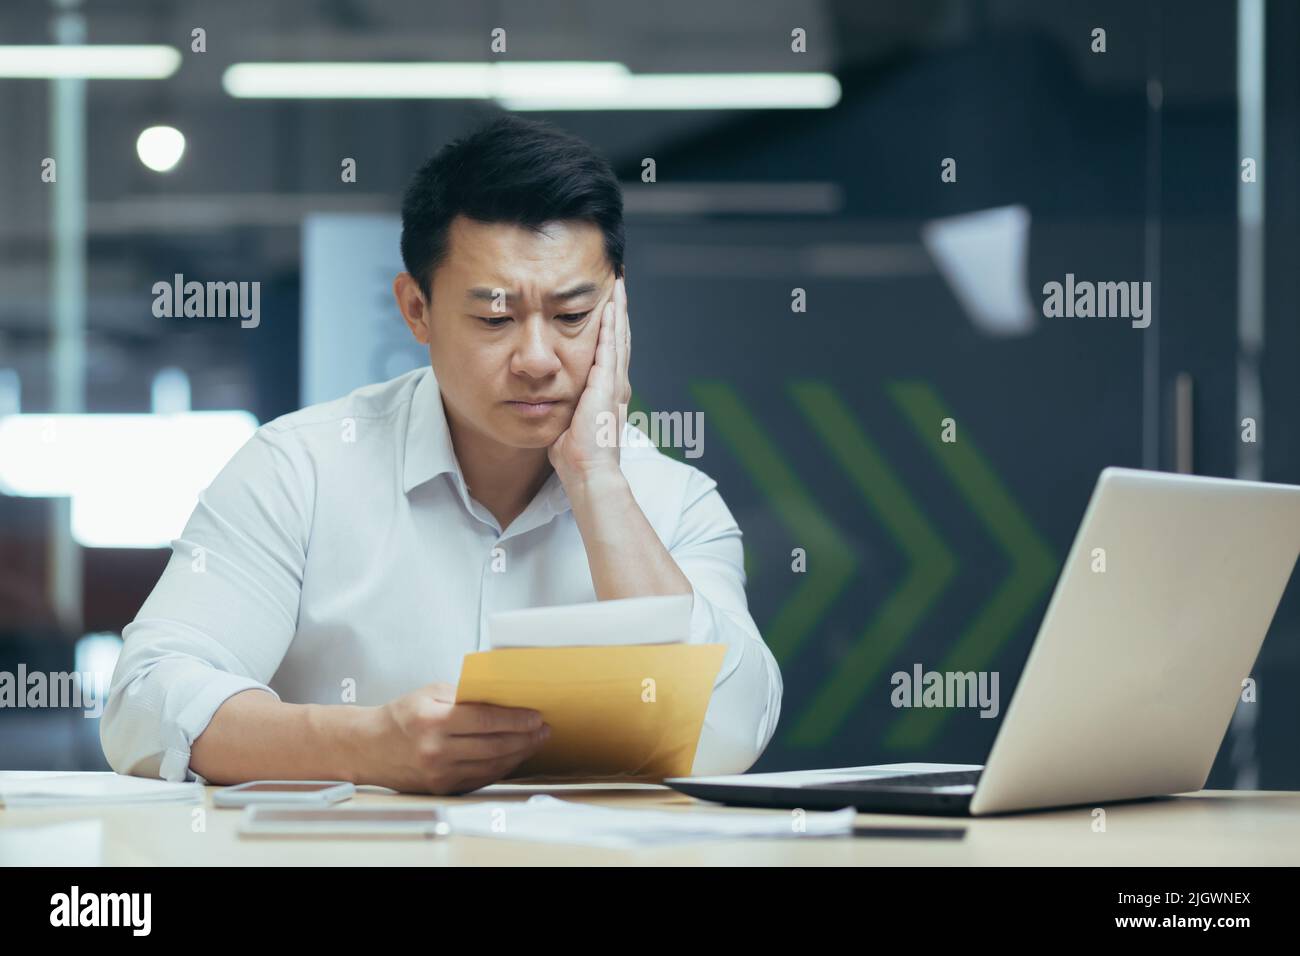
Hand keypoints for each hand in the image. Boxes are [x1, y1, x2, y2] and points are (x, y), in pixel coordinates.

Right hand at [368, 681, 549, 793]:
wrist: (369, 747)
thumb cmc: (401, 716)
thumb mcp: (429, 693)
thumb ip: (465, 696)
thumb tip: (501, 699)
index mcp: (433, 720)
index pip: (485, 720)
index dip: (515, 719)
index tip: (535, 716)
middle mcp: (436, 750)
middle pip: (493, 745)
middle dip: (525, 737)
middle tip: (543, 730)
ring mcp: (439, 773)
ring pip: (491, 764)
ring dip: (518, 753)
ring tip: (534, 742)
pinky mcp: (442, 787)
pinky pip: (481, 778)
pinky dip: (501, 767)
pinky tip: (513, 756)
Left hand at [548, 275, 631, 487]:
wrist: (589, 472)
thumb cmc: (575, 458)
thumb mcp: (566, 426)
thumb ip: (561, 412)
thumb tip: (544, 406)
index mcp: (608, 394)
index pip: (611, 354)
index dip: (611, 330)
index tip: (608, 309)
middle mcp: (616, 385)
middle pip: (620, 339)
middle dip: (618, 311)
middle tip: (619, 285)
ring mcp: (614, 383)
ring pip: (619, 337)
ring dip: (618, 310)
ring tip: (619, 285)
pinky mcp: (608, 384)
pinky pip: (611, 346)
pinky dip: (611, 324)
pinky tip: (609, 305)